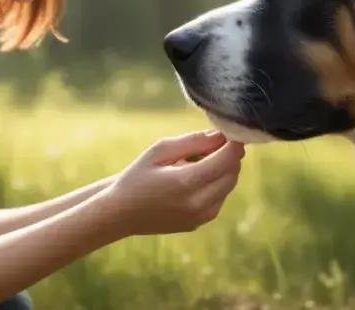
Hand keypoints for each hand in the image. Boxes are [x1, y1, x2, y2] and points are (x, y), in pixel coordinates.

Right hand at [99, 131, 244, 235]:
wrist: (120, 213)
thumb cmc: (137, 176)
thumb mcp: (160, 150)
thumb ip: (193, 141)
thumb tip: (221, 135)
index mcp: (187, 182)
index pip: (228, 158)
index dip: (234, 142)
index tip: (229, 131)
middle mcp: (198, 203)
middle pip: (233, 172)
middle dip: (229, 155)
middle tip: (210, 143)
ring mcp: (200, 217)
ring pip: (229, 185)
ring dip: (222, 170)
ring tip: (195, 161)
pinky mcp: (199, 223)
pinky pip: (219, 198)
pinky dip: (215, 184)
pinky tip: (193, 178)